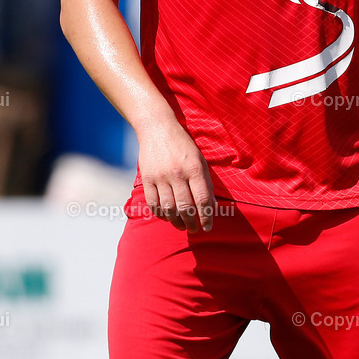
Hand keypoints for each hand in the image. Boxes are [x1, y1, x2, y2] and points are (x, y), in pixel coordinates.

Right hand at [136, 118, 216, 232]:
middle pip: (185, 207)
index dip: (206, 217)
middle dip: (191, 223)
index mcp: (194, 168)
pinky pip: (153, 203)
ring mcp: (160, 177)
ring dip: (176, 222)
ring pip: (169, 208)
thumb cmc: (183, 145)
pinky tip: (166, 217)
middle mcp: (178, 173)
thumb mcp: (200, 159)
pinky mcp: (147, 178)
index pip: (202, 199)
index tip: (207, 227)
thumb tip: (211, 206)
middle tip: (194, 230)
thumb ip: (206, 182)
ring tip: (181, 226)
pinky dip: (160, 214)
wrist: (157, 128)